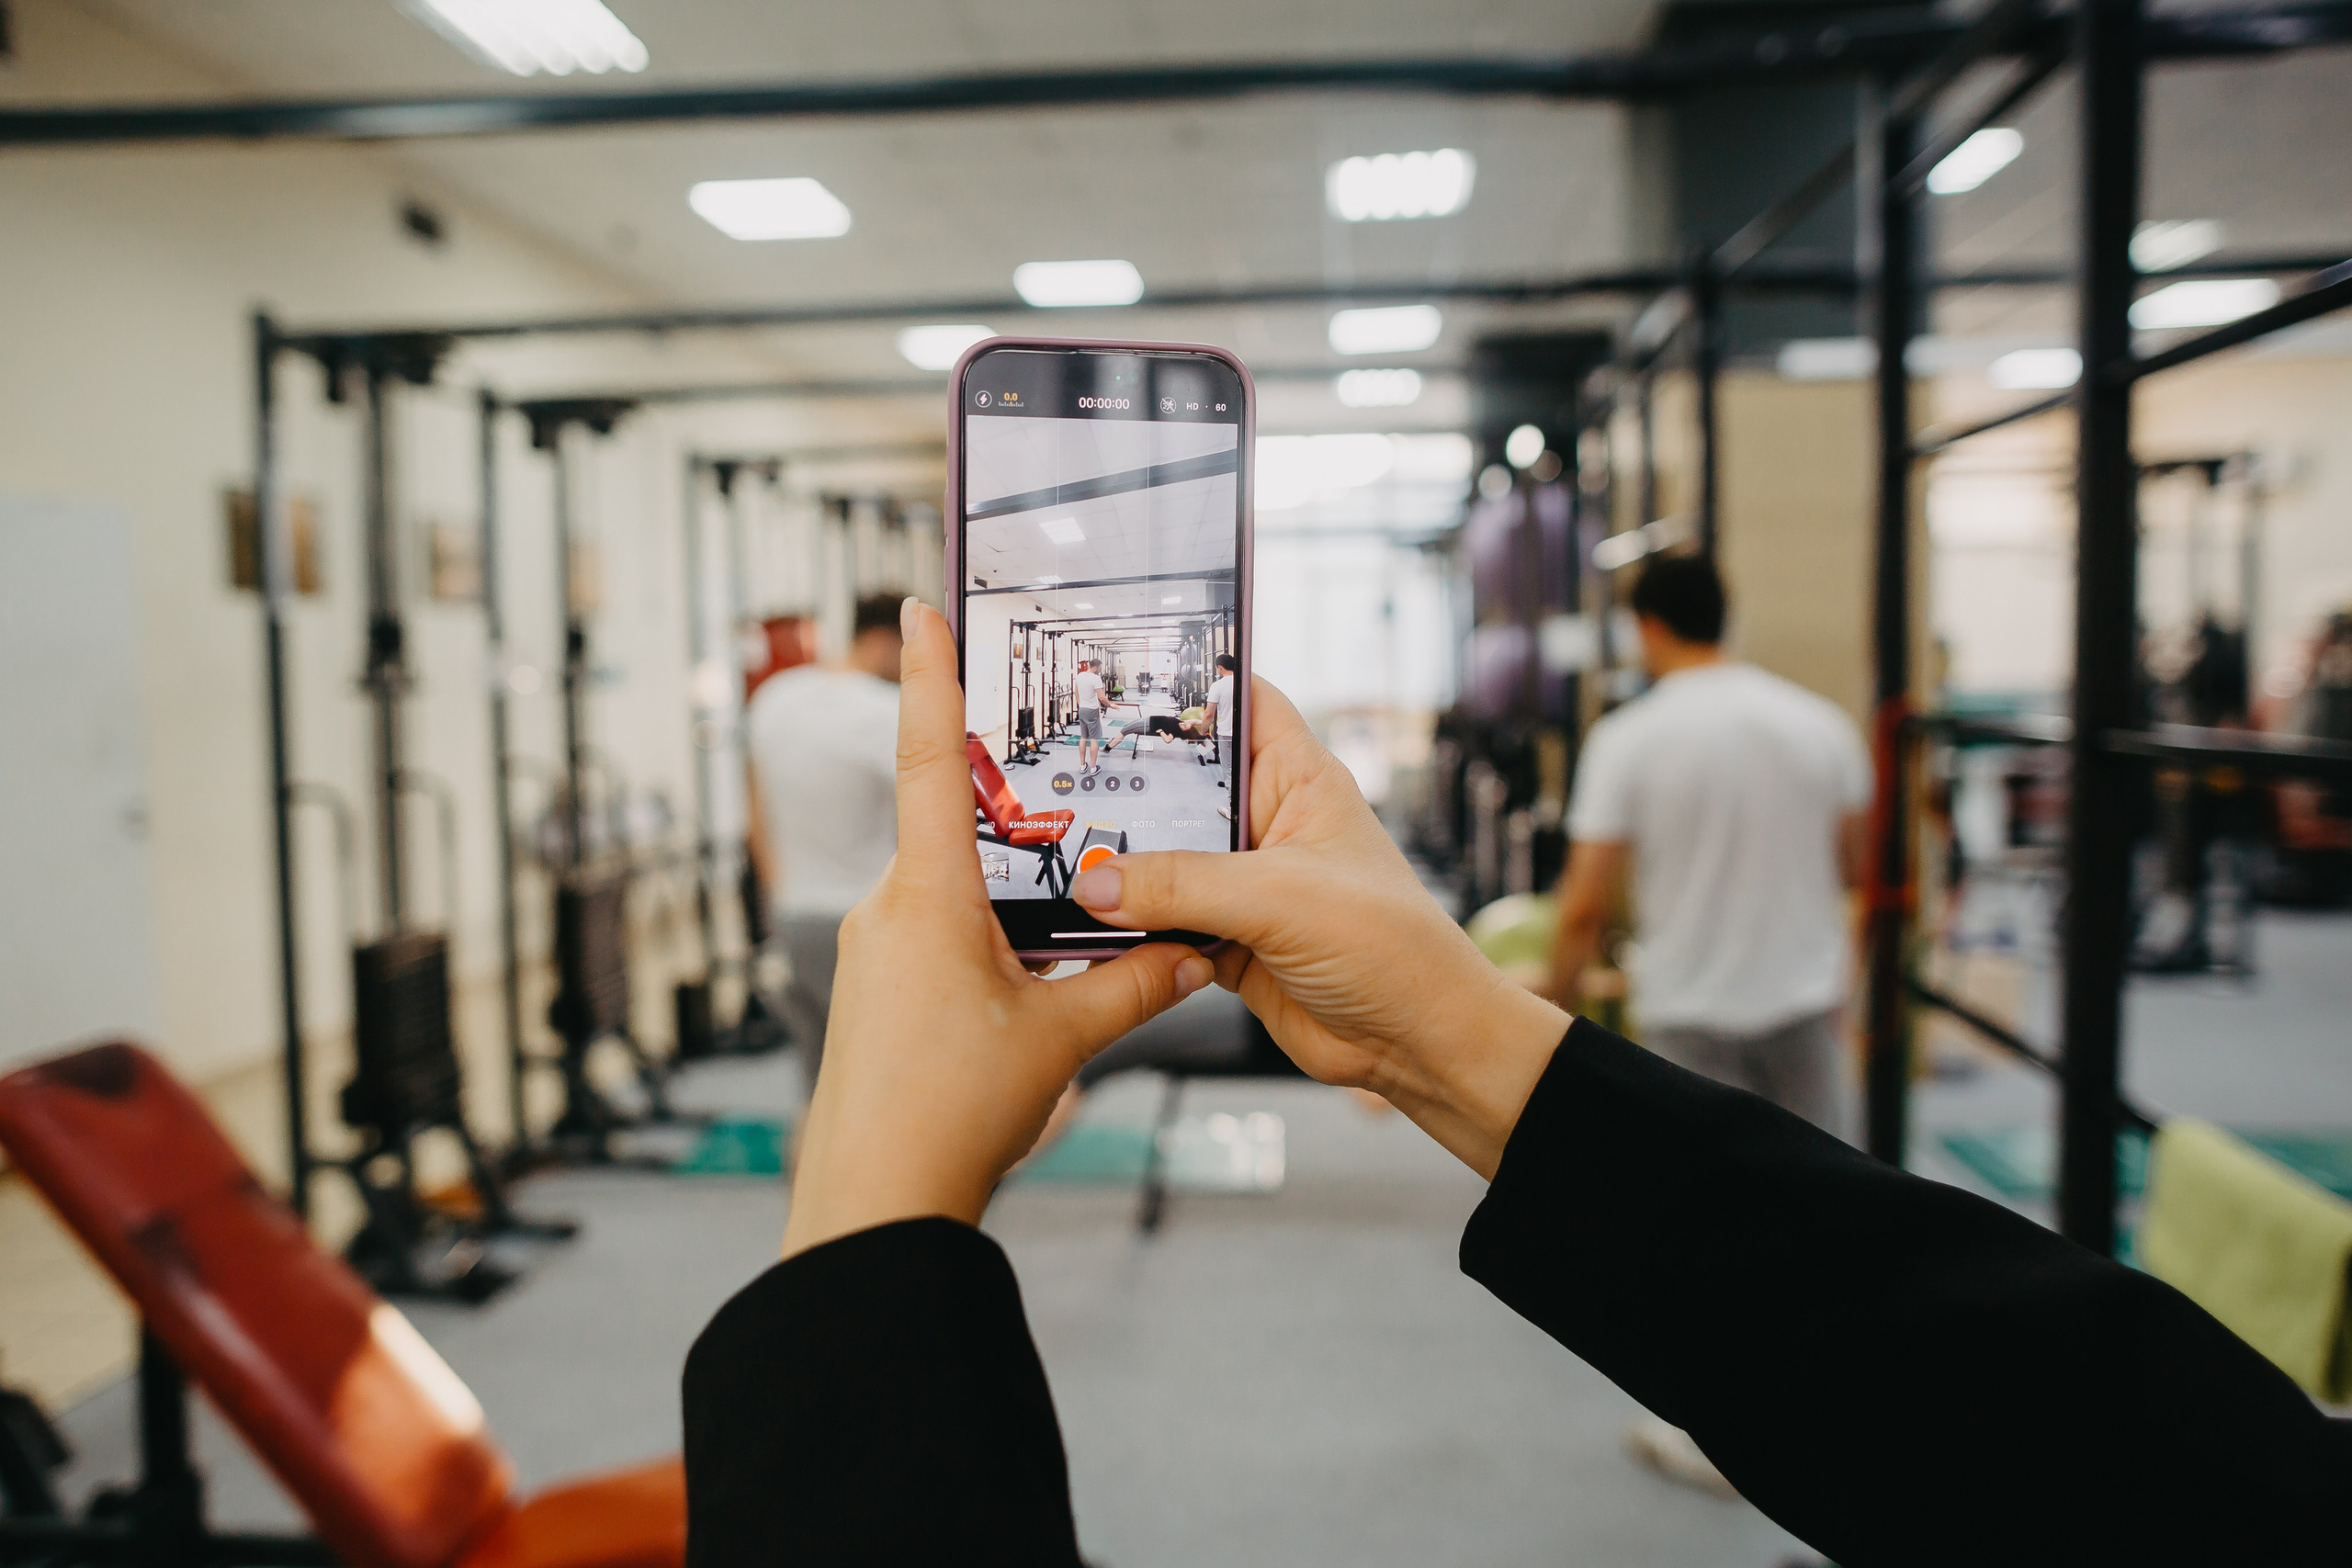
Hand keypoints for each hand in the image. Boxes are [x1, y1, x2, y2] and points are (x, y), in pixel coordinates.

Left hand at [780, 600, 1213, 1259]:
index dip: (931, 678)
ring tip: (1069, 898)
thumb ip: (1133, 985)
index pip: (930, 760)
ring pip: (948, 885)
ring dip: (1005, 885)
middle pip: (953, 823)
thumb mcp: (1062, 1041)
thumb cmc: (950, 1114)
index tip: (921, 605)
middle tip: (1063, 766)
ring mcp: (874, 951)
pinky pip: (935, 931)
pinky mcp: (875, 991)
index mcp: (928, 897)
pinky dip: (985, 930)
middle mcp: (888, 909)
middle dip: (1009, 802)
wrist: (871, 1206)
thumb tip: (1194, 953)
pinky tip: (1029, 973)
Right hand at [1068, 678, 1568, 1178]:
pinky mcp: (1226, 939)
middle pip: (1181, 786)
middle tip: (1056, 779)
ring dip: (1120, 869)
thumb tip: (1097, 885)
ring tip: (1055, 858)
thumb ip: (1184, 885)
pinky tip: (1087, 925)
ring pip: (1161, 860)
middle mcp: (1266, 822)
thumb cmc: (1391, 947)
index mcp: (1297, 779)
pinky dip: (1128, 927)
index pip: (1238, 702)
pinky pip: (1159, 922)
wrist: (1415, 1043)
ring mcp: (1243, 882)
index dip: (1187, 682)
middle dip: (1125, 788)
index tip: (1115, 675)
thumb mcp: (1282, 899)